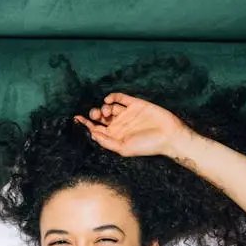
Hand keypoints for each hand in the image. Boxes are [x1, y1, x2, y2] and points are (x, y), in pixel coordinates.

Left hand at [73, 92, 193, 158]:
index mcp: (115, 136)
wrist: (168, 136)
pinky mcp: (135, 104)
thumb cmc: (147, 146)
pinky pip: (120, 98)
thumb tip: (92, 134)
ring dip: (104, 107)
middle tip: (96, 115)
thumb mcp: (124, 148)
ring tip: (107, 112)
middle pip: (100, 117)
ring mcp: (127, 114)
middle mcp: (119, 125)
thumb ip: (107, 142)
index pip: (96, 129)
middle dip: (95, 114)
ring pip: (109, 107)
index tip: (76, 119)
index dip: (85, 124)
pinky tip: (109, 100)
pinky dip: (113, 97)